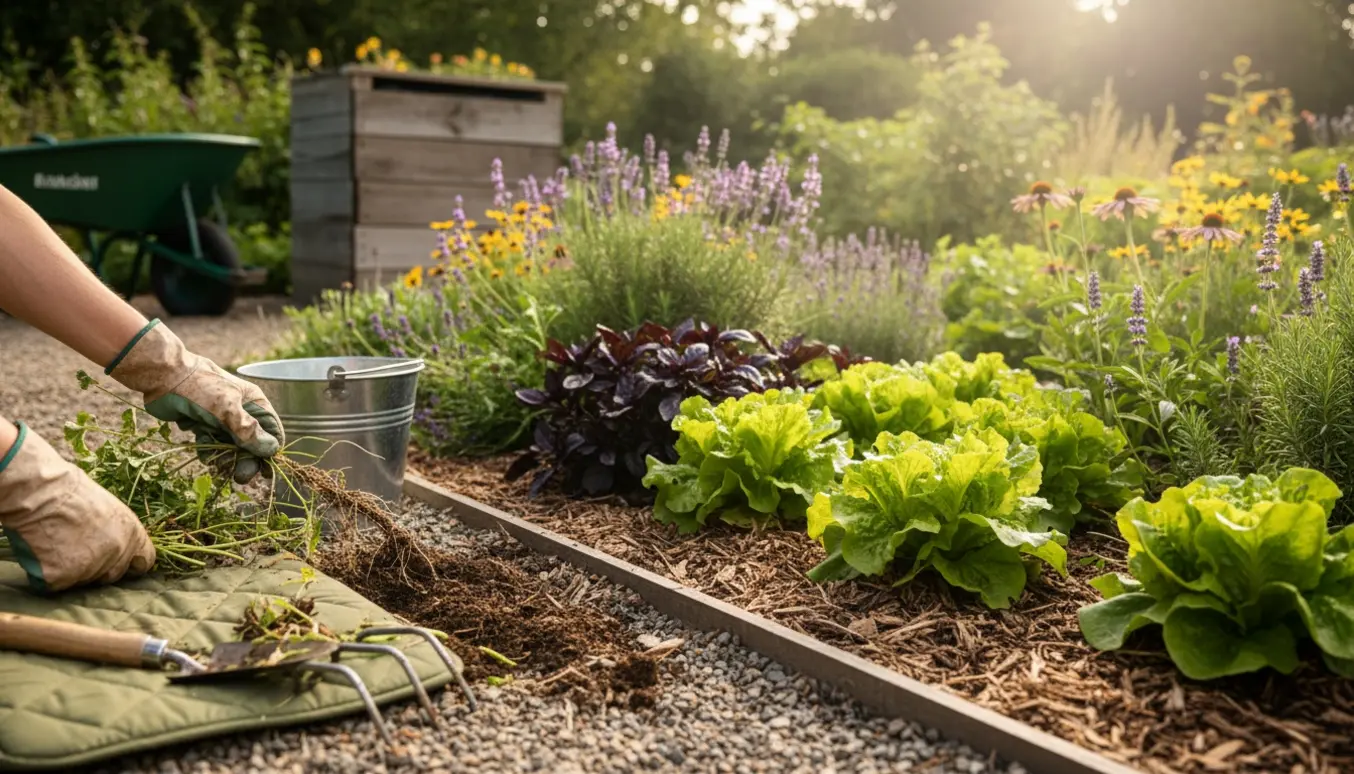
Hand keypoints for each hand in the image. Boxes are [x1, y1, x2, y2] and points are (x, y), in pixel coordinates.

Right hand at [0, 422, 156, 592]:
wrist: (40, 493)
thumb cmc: (71, 492)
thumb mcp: (109, 508)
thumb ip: (118, 531)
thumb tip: (117, 544)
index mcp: (132, 535)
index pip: (144, 562)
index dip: (131, 564)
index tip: (121, 564)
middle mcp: (117, 554)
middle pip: (111, 575)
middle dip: (96, 568)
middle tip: (75, 548)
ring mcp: (90, 568)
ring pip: (81, 581)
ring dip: (70, 570)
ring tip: (56, 543)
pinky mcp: (62, 577)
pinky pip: (54, 584)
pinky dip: (45, 574)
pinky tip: (41, 552)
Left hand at [106, 320, 283, 483]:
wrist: (163, 376)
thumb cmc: (199, 387)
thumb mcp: (227, 408)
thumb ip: (249, 430)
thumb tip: (270, 449)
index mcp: (254, 403)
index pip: (272, 431)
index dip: (270, 451)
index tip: (264, 471)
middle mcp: (241, 411)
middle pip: (251, 443)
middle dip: (245, 459)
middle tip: (240, 477)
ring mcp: (222, 418)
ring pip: (231, 446)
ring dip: (224, 456)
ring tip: (216, 461)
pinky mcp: (204, 423)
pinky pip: (212, 444)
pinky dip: (207, 449)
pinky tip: (200, 443)